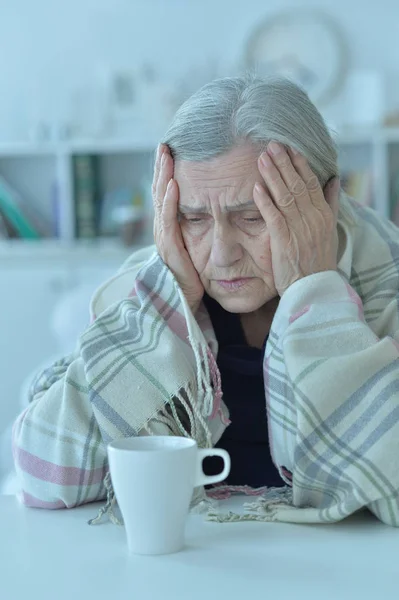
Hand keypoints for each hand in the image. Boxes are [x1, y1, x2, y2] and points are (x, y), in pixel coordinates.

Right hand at [152, 144, 203, 312]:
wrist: (188, 303)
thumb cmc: (197, 276)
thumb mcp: (200, 247)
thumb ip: (202, 227)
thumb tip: (220, 206)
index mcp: (172, 227)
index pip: (168, 193)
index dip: (168, 172)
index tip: (172, 150)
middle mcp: (164, 230)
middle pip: (160, 192)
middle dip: (161, 168)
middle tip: (165, 145)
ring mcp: (164, 239)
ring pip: (160, 203)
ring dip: (162, 178)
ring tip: (165, 156)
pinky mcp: (169, 250)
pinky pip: (168, 222)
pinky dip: (169, 203)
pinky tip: (172, 186)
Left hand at [254, 142, 339, 296]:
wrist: (314, 289)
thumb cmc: (318, 261)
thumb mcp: (329, 231)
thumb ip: (330, 204)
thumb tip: (334, 180)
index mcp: (323, 215)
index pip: (312, 183)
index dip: (300, 164)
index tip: (290, 148)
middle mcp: (312, 219)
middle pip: (297, 184)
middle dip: (284, 163)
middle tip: (272, 145)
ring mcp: (298, 229)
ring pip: (284, 196)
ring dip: (272, 176)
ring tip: (262, 159)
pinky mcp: (284, 241)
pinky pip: (273, 216)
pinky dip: (265, 201)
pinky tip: (256, 188)